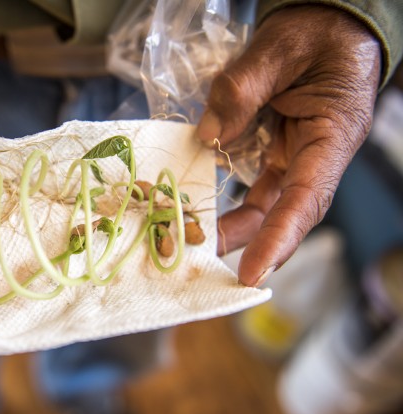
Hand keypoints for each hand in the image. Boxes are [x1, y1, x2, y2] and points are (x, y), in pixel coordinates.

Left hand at [197, 6, 381, 285]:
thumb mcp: (278, 49)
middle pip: (284, 211)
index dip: (280, 238)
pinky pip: (255, 184)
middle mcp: (318, 155)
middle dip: (247, 240)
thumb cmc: (315, 32)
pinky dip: (229, 199)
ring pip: (267, 203)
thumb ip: (242, 90)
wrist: (328, 22)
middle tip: (203, 257)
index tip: (253, 271)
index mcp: (333, 135)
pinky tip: (203, 209)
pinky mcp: (278, 150)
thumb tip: (209, 137)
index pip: (308, 198)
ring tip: (196, 238)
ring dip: (233, 225)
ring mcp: (297, 155)